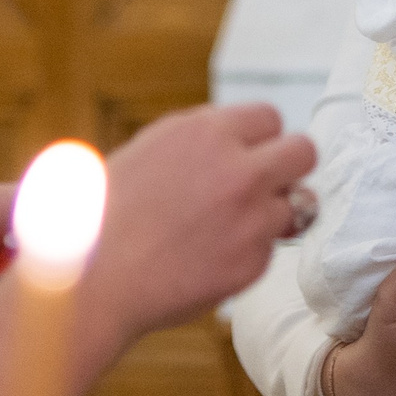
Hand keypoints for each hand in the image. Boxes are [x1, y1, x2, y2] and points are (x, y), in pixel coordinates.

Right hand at [87, 103, 315, 339]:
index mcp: (207, 132)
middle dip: (289, 168)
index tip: (249, 155)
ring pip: (296, 205)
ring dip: (271, 215)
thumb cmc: (106, 214)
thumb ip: (201, 141)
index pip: (270, 117)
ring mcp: (250, 217)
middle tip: (267, 186)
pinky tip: (209, 259)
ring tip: (230, 229)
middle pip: (304, 152)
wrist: (92, 277)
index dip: (260, 139)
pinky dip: (248, 254)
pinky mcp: (254, 262)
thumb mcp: (149, 150)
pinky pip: (269, 250)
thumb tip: (239, 140)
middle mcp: (238, 169)